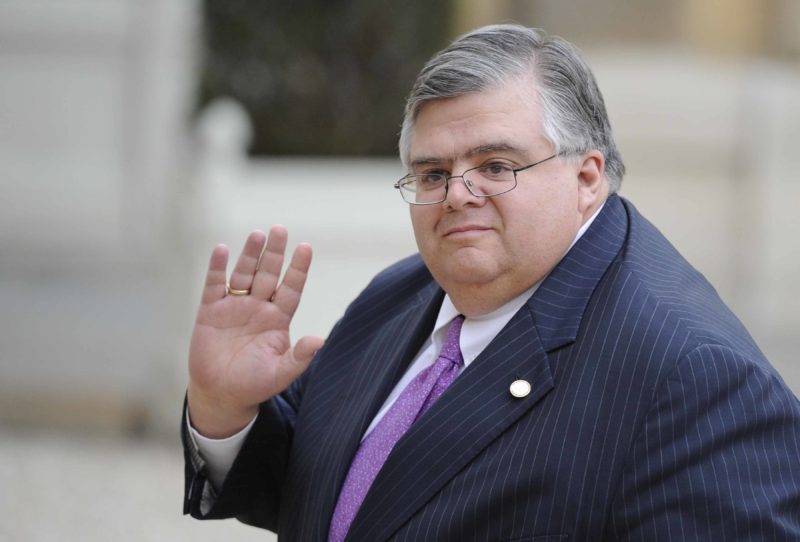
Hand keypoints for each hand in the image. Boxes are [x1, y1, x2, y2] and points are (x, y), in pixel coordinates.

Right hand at [187, 226, 323, 437]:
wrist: (220, 394)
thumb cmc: (254, 384)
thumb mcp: (280, 374)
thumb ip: (299, 357)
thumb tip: (320, 341)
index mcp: (278, 319)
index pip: (291, 288)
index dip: (298, 268)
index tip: (305, 247)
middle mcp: (258, 307)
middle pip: (268, 274)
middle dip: (274, 253)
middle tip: (280, 229)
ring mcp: (234, 306)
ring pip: (244, 274)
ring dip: (249, 255)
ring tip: (257, 234)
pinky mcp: (210, 311)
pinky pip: (215, 284)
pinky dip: (217, 267)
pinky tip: (223, 250)